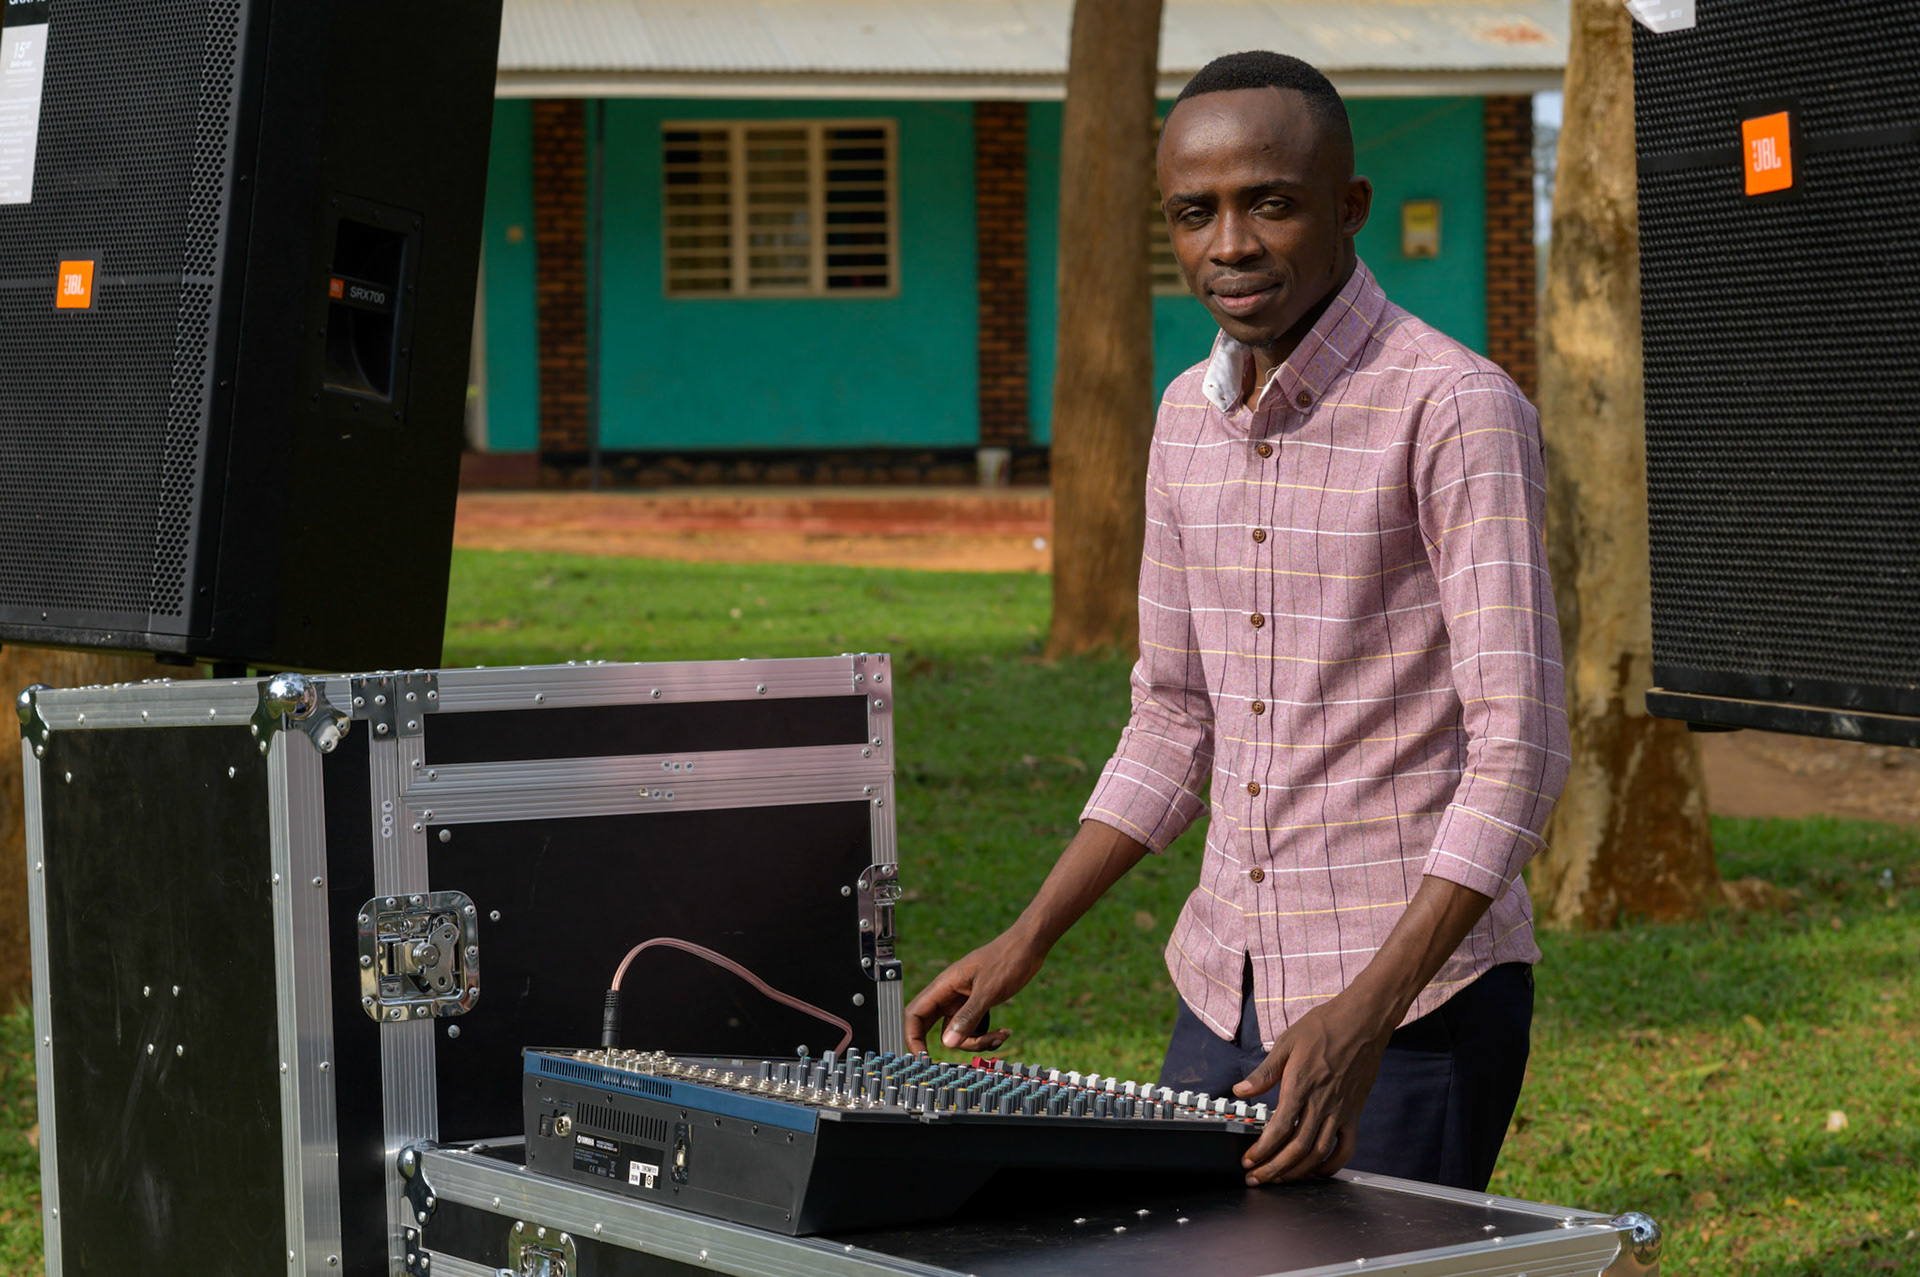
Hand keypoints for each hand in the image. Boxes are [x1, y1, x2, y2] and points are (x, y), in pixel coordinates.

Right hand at [903, 930, 1044, 1053]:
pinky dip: (985, 1036)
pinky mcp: (976, 1005)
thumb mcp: (988, 991)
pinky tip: (1003, 1032)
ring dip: (976, 1041)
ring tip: (999, 1036)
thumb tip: (948, 1043)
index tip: (923, 1057)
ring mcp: (962, 1001)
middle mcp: (949, 994)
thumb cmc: (1007, 959)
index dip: (912, 1037)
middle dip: (948, 1044)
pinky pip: (972, 1029)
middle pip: (932, 1026)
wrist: (1028, 947)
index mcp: (944, 985)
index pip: (914, 1014)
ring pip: (957, 1032)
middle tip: (959, 1056)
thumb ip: (968, 1017)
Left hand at [1232, 991, 1393, 1184]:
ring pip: (1318, 1152)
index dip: (1262, 1150)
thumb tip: (1240, 1091)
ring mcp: (1340, 1110)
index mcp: (1300, 1086)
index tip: (1249, 1161)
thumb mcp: (1286, 1043)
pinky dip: (1332, 1165)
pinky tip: (1317, 1171)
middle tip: (1257, 1179)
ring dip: (1297, 1171)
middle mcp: (1321, 1103)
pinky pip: (1345, 1148)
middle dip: (1274, 1168)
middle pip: (1296, 1148)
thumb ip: (1264, 1072)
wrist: (1362, 1022)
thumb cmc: (1323, 1027)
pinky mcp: (1354, 1113)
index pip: (1278, 1129)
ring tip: (1280, 1179)